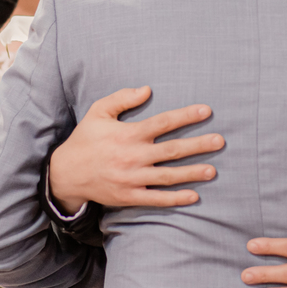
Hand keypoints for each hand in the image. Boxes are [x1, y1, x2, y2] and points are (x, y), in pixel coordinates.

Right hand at [48, 86, 222, 212]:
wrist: (66, 174)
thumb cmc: (85, 139)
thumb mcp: (98, 112)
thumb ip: (122, 98)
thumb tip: (147, 89)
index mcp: (128, 134)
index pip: (163, 122)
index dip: (186, 116)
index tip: (206, 111)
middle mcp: (133, 156)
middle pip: (172, 150)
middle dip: (198, 146)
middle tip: (220, 141)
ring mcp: (132, 178)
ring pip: (168, 176)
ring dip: (192, 173)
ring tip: (213, 171)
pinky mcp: (129, 196)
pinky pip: (156, 199)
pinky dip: (175, 199)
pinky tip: (193, 196)